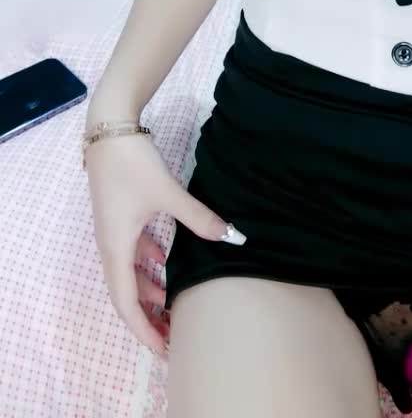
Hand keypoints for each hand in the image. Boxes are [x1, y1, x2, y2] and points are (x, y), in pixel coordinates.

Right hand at [85, 131, 245, 357]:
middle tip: (172, 338)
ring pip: (129, 273)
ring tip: (173, 307)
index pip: (125, 303)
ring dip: (149, 291)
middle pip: (126, 294)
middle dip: (148, 318)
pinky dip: (148, 264)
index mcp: (116, 247)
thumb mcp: (167, 192)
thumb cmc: (132, 164)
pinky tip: (165, 263)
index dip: (143, 330)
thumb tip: (232, 236)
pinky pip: (133, 252)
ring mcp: (115, 231)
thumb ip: (199, 216)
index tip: (163, 350)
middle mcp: (111, 245)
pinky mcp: (121, 216)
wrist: (109, 129)